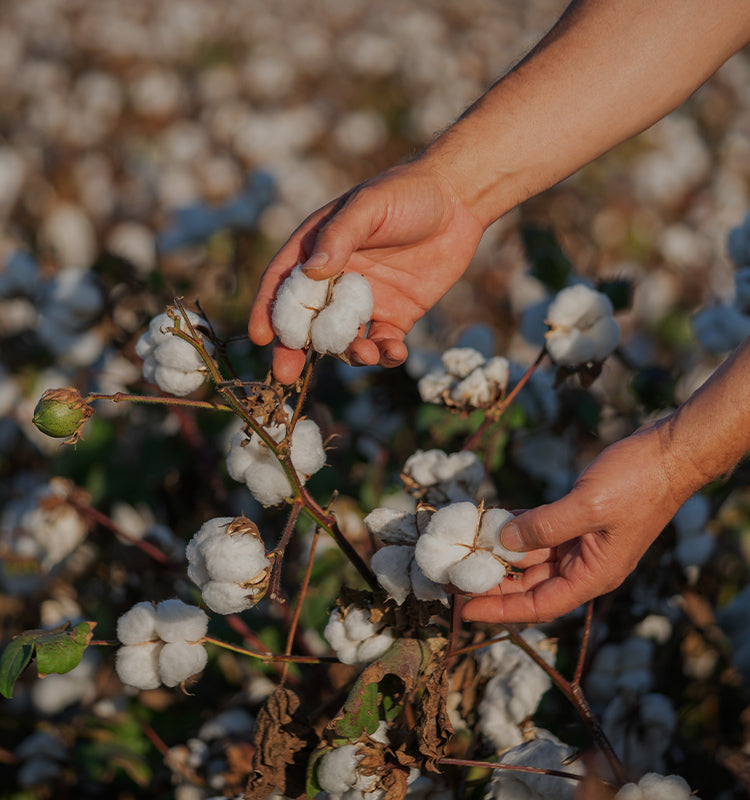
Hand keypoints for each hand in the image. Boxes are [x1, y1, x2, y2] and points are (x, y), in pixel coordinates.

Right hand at [248, 160, 484, 383]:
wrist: (458, 200)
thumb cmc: (406, 193)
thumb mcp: (368, 207)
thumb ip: (339, 238)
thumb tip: (311, 272)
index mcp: (317, 249)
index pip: (283, 283)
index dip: (268, 309)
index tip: (261, 336)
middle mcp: (336, 279)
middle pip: (307, 320)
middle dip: (295, 348)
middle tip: (286, 374)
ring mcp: (365, 301)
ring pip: (344, 339)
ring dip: (347, 353)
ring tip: (363, 353)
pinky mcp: (396, 315)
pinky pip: (382, 344)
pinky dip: (385, 354)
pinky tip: (395, 353)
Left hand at [461, 417, 689, 622]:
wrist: (670, 452)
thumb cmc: (638, 482)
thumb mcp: (587, 506)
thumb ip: (544, 526)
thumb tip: (504, 541)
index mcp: (593, 575)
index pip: (539, 605)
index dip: (500, 609)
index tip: (464, 609)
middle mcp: (585, 564)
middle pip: (530, 584)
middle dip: (493, 581)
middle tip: (453, 577)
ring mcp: (582, 541)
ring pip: (532, 556)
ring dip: (500, 552)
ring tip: (464, 548)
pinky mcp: (579, 518)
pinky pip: (540, 529)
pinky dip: (517, 525)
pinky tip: (492, 519)